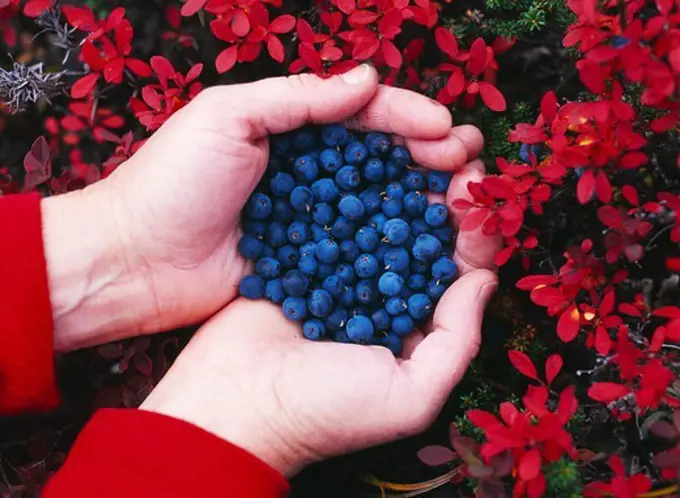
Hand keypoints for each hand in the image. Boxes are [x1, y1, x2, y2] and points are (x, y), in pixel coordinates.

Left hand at [42, 65, 486, 351]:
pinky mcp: (306, 259)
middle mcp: (306, 168)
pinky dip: (392, 242)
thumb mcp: (228, 116)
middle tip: (469, 164)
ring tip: (462, 200)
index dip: (407, 119)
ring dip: (421, 198)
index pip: (361, 114)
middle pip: (380, 156)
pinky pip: (357, 245)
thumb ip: (299, 98)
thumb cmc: (172, 181)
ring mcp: (309, 216)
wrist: (134, 260)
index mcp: (288, 125)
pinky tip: (427, 243)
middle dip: (427, 156)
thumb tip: (368, 79)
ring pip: (377, 200)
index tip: (447, 132)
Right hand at [140, 139, 500, 475]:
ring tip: (422, 146)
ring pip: (380, 222)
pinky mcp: (301, 259)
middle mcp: (380, 298)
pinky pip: (333, 219)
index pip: (456, 273)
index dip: (475, 235)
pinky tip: (369, 156)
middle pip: (421, 240)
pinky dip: (352, 190)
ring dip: (403, 187)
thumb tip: (485, 280)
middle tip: (459, 154)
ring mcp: (338, 275)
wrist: (235, 403)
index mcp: (412, 329)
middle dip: (444, 200)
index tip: (483, 195)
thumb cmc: (326, 410)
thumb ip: (455, 341)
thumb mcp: (409, 395)